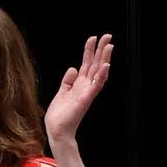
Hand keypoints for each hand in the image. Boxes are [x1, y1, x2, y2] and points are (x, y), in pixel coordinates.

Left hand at [45, 34, 112, 148]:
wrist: (57, 130)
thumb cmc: (59, 115)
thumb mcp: (61, 92)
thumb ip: (68, 81)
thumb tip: (73, 68)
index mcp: (79, 84)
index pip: (87, 63)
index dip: (90, 51)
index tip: (93, 38)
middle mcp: (85, 86)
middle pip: (95, 64)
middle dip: (101, 50)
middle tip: (108, 36)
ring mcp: (87, 92)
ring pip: (98, 72)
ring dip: (104, 59)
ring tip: (109, 46)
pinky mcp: (86, 99)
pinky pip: (96, 85)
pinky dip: (101, 75)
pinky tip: (105, 65)